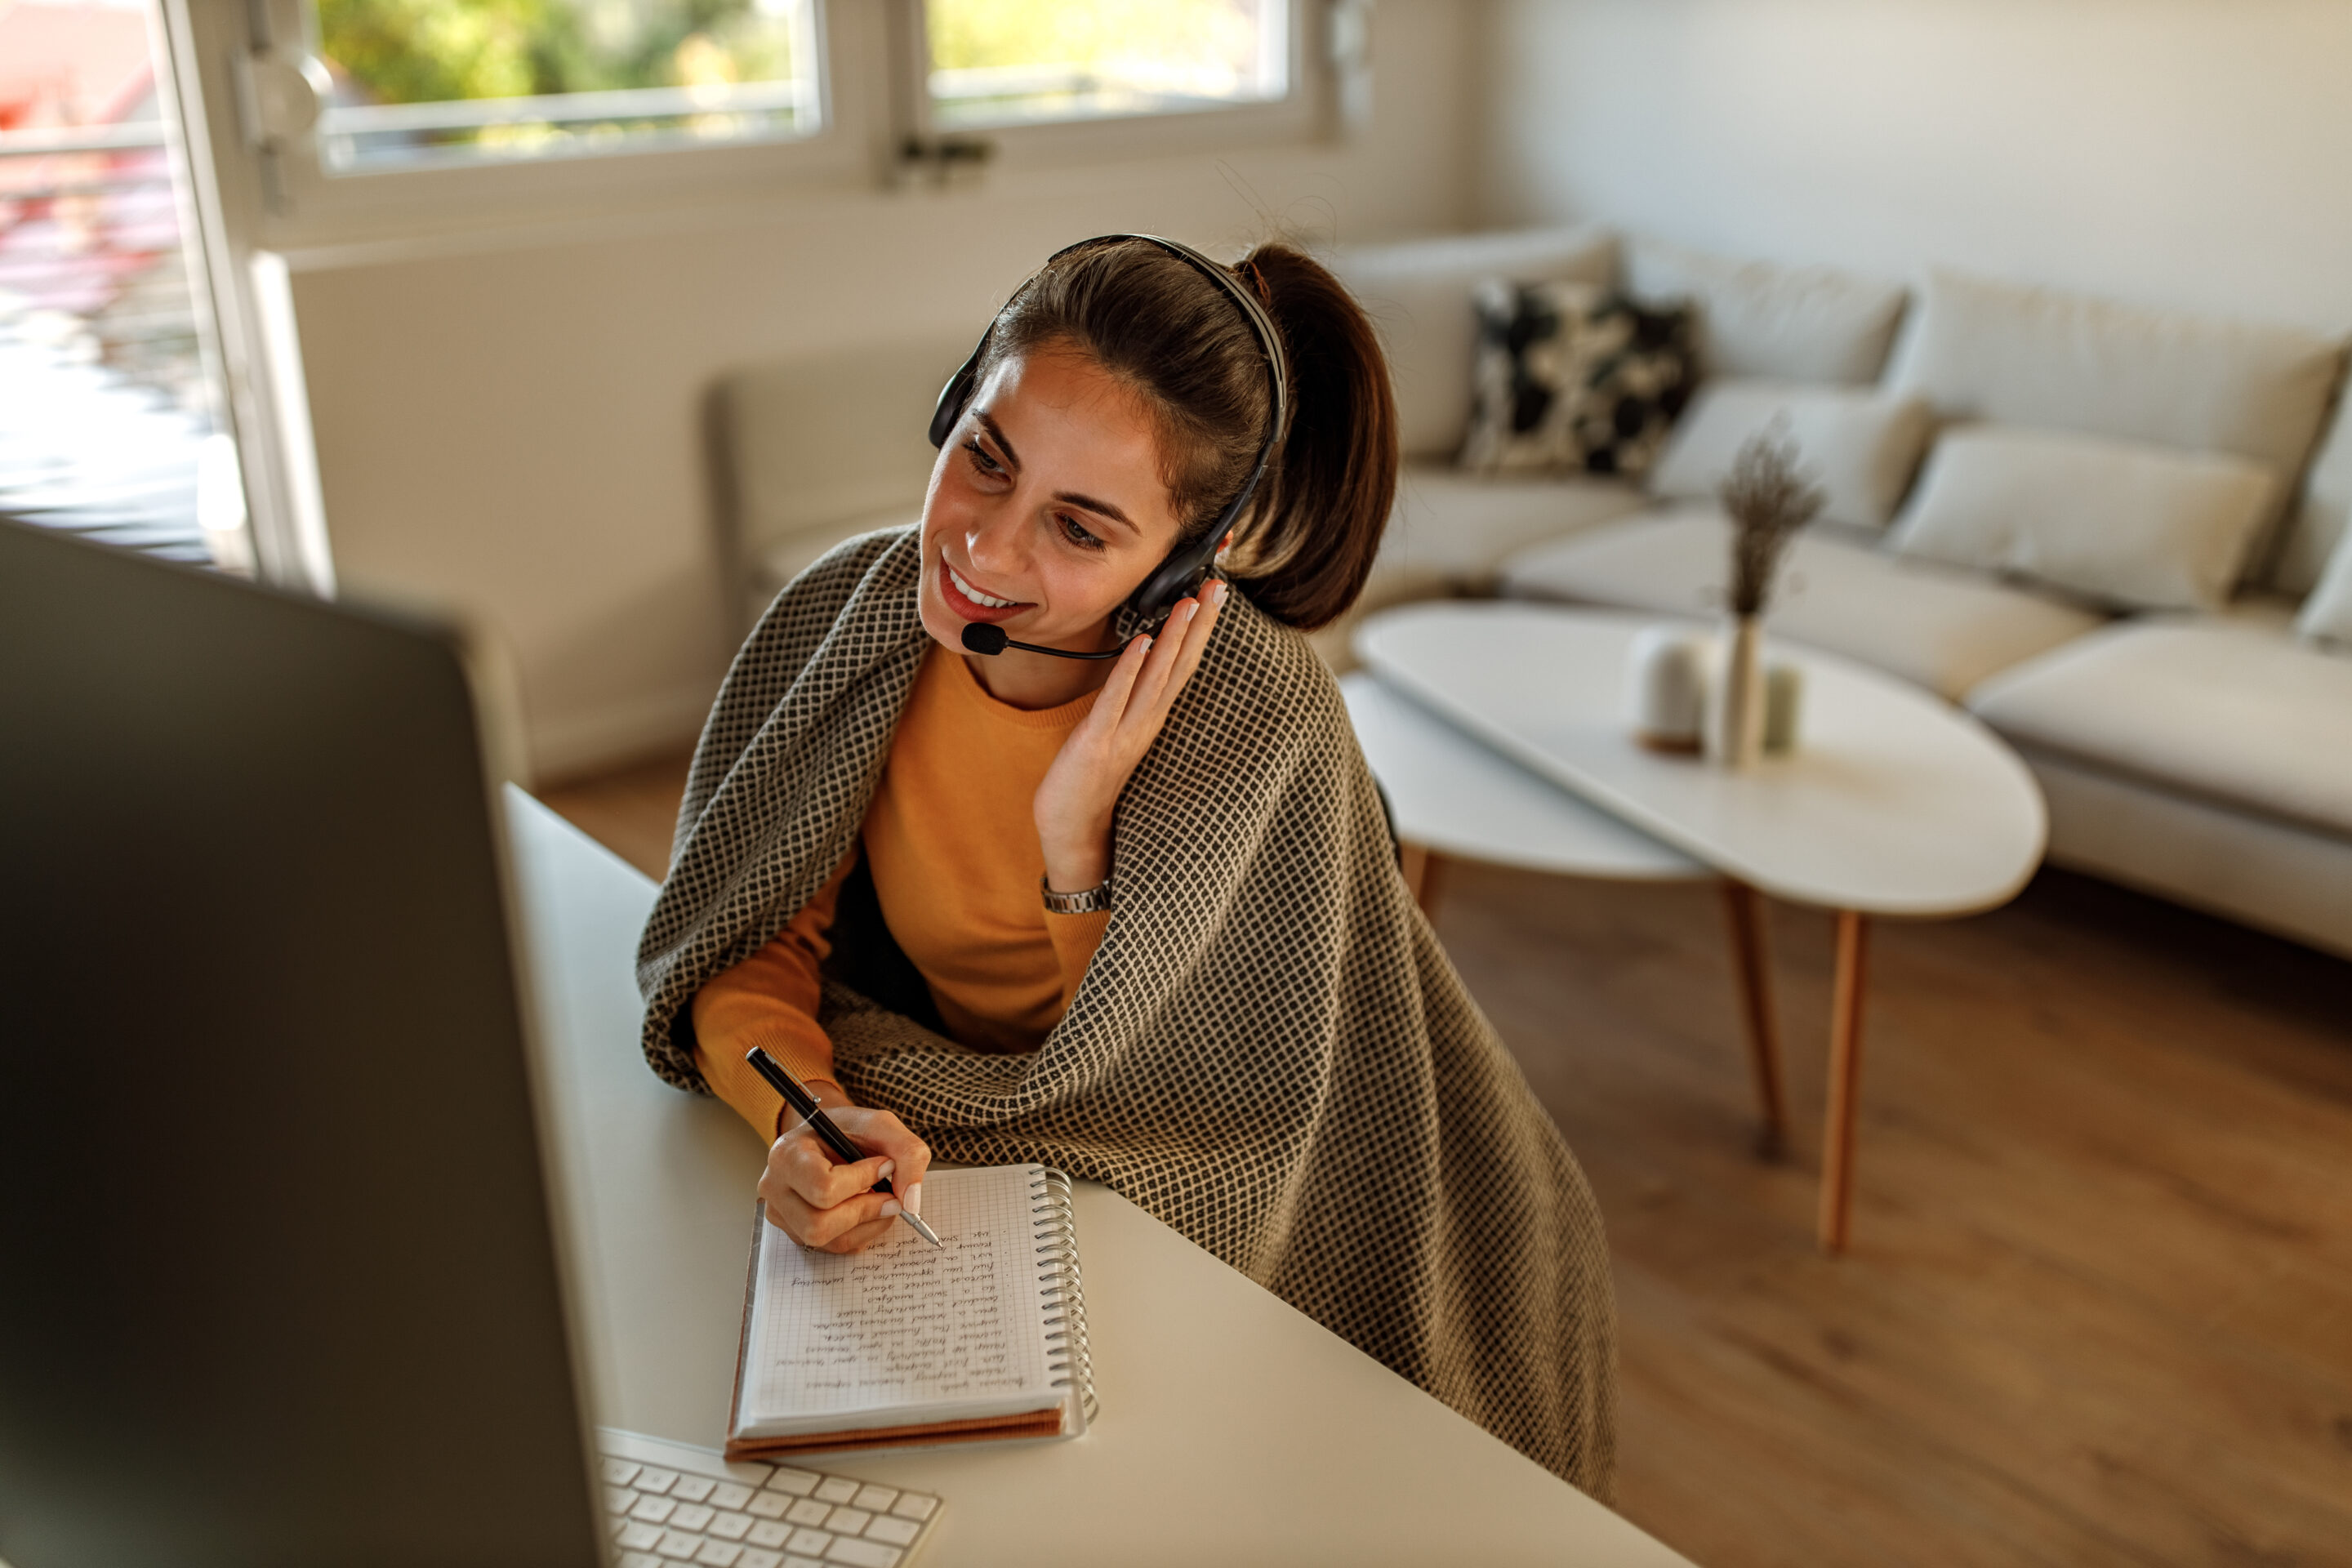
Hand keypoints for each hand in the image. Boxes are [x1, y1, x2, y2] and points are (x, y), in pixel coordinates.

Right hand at [758, 1098, 931, 1253]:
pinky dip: (861, 1233)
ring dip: (866, 1225)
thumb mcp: (881, 1125)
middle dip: (865, 1212)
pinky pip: (833, 1247)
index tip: (885, 1164)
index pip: (822, 1187)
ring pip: (827, 1241)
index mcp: (787, 1154)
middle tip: (891, 1196)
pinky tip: (867, 1209)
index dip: (862, 1181)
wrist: (828, 1137)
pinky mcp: (795, 1231)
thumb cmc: (848, 1129)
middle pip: (818, 1224)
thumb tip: (910, 1202)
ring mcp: (781, 1214)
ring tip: (881, 1200)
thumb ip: (906, 1153)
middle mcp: (775, 1187)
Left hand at [1033, 580, 1227, 891]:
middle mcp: (1145, 723)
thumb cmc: (1091, 782)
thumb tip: (1139, 663)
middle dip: (1199, 625)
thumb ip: (1132, 700)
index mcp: (1151, 719)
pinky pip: (1115, 702)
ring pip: (1155, 679)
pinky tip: (1140, 643)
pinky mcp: (1096, 744)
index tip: (1215, 594)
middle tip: (1217, 586)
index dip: (1201, 630)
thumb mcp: (1117, 733)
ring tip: (1188, 604)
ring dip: (1172, 640)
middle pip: (1179, 666)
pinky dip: (1129, 672)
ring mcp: (1124, 734)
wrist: (1074, 833)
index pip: (1183, 666)